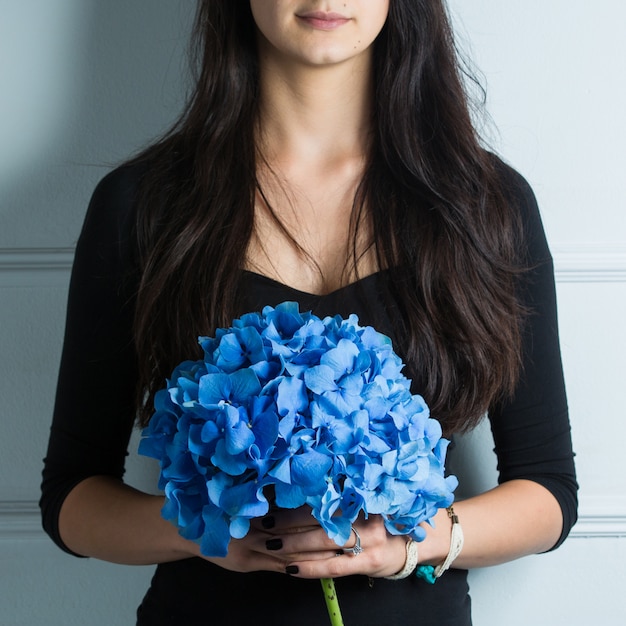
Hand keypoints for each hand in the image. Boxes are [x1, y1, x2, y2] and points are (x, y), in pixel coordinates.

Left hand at [226, 507, 409, 578]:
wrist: (420, 539)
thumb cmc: (386, 518)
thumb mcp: (368, 501)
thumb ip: (342, 497)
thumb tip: (304, 490)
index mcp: (359, 496)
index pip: (321, 497)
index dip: (295, 500)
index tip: (272, 500)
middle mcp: (362, 515)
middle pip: (317, 518)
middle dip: (286, 522)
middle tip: (263, 522)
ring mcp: (366, 540)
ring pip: (322, 542)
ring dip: (292, 544)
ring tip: (269, 544)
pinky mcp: (367, 562)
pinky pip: (333, 566)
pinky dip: (310, 567)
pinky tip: (291, 568)